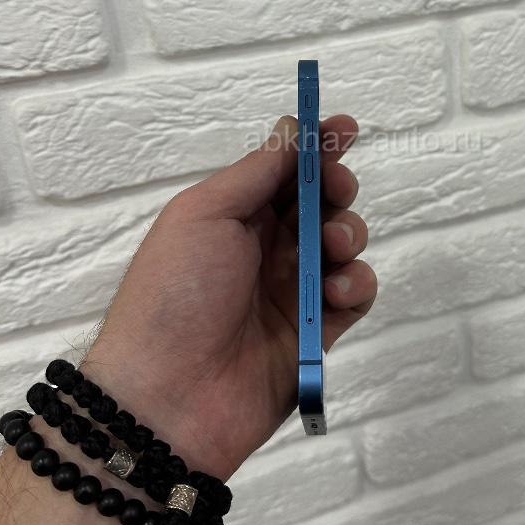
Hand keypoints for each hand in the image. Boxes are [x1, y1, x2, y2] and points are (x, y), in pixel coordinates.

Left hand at [81, 114, 375, 481]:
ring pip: (343, 244)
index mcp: (233, 216)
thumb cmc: (175, 293)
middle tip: (336, 189)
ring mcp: (293, 290)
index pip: (285, 170)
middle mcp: (266, 249)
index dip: (316, 147)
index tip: (345, 127)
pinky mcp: (317, 332)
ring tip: (331, 246)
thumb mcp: (204, 214)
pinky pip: (355, 295)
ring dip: (348, 233)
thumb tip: (293, 129)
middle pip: (320, 202)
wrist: (168, 397)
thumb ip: (258, 172)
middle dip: (337, 187)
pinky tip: (337, 289)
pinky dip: (356, 284)